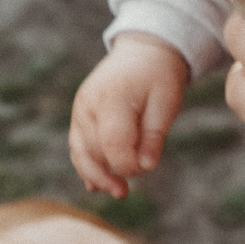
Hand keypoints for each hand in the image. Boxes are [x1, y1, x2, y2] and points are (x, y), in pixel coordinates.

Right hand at [68, 36, 189, 196]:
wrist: (143, 52)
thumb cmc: (159, 77)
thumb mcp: (166, 103)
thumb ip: (154, 135)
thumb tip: (144, 167)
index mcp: (111, 99)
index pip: (113, 144)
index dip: (127, 165)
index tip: (147, 168)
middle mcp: (89, 105)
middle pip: (93, 152)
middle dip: (111, 173)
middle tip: (126, 191)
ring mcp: (80, 110)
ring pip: (80, 152)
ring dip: (95, 175)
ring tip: (115, 192)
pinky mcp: (80, 115)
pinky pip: (77, 146)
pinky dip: (86, 166)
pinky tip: (96, 184)